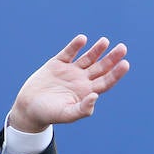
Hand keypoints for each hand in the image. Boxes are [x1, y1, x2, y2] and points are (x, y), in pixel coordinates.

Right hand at [8, 34, 129, 132]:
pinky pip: (68, 52)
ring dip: (97, 49)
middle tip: (123, 48)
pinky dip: (75, 46)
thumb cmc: (49, 114)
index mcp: (87, 92)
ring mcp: (70, 71)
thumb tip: (96, 96)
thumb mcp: (67, 114)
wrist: (28, 108)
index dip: (116, 73)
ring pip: (87, 58)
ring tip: (106, 41)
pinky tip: (82, 39)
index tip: (125, 63)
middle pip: (101, 67)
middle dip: (112, 58)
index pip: (106, 81)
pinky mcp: (57, 64)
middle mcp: (82, 80)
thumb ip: (83, 108)